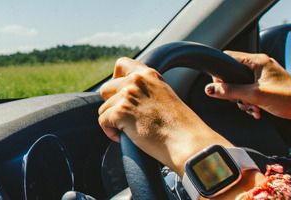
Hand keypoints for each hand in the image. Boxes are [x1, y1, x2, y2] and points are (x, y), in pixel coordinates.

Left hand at [97, 57, 231, 173]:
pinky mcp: (120, 112)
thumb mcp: (164, 96)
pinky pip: (102, 122)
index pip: (122, 64)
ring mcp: (127, 95)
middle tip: (126, 118)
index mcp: (149, 75)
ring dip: (112, 121)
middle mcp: (136, 81)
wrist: (188, 142)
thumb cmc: (180, 127)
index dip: (116, 80)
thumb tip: (126, 97)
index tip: (120, 94)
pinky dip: (110, 132)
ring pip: (103, 108)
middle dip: (111, 105)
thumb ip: (146, 91)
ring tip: (130, 131)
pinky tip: (124, 137)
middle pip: (106, 89)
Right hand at [204, 51, 290, 122]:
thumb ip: (230, 91)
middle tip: (242, 101)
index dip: (220, 74)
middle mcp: (261, 65)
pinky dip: (251, 102)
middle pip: (233, 75)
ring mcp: (265, 75)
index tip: (220, 88)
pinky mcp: (268, 86)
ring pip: (241, 86)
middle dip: (234, 92)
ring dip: (243, 100)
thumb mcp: (255, 95)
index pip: (228, 59)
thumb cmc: (289, 99)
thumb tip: (210, 89)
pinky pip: (251, 92)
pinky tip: (257, 110)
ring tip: (253, 108)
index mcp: (258, 61)